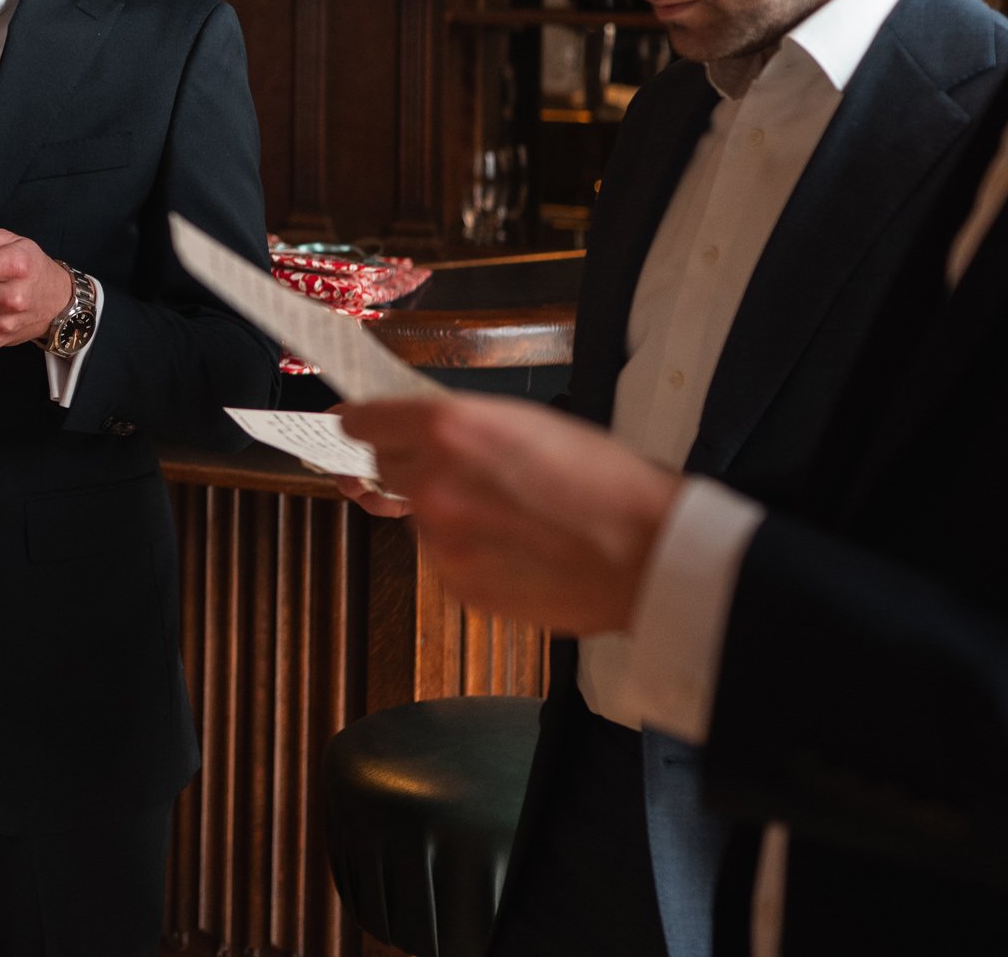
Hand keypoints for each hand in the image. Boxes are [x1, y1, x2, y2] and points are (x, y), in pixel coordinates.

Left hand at [339, 392, 683, 634]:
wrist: (648, 553)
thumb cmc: (605, 480)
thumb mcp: (527, 422)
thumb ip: (462, 426)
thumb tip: (420, 431)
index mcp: (446, 429)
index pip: (362, 422)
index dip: (363, 423)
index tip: (359, 425)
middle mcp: (430, 484)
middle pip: (383, 469)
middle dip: (409, 466)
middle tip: (456, 470)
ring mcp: (440, 541)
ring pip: (417, 517)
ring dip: (444, 512)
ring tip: (510, 513)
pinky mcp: (459, 585)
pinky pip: (444, 557)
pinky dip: (468, 551)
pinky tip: (516, 546)